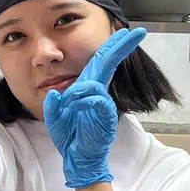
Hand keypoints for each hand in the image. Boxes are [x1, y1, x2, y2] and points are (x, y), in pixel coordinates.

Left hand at [43, 28, 146, 189]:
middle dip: (120, 46)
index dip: (112, 46)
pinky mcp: (106, 115)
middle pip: (109, 63)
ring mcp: (103, 103)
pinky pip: (97, 99)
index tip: (125, 32)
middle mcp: (97, 92)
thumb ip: (53, 105)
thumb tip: (55, 94)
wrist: (77, 158)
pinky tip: (75, 107)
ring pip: (93, 83)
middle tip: (135, 32)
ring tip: (68, 106)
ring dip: (78, 90)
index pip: (100, 62)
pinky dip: (84, 100)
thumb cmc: (69, 136)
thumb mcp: (55, 118)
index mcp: (87, 88)